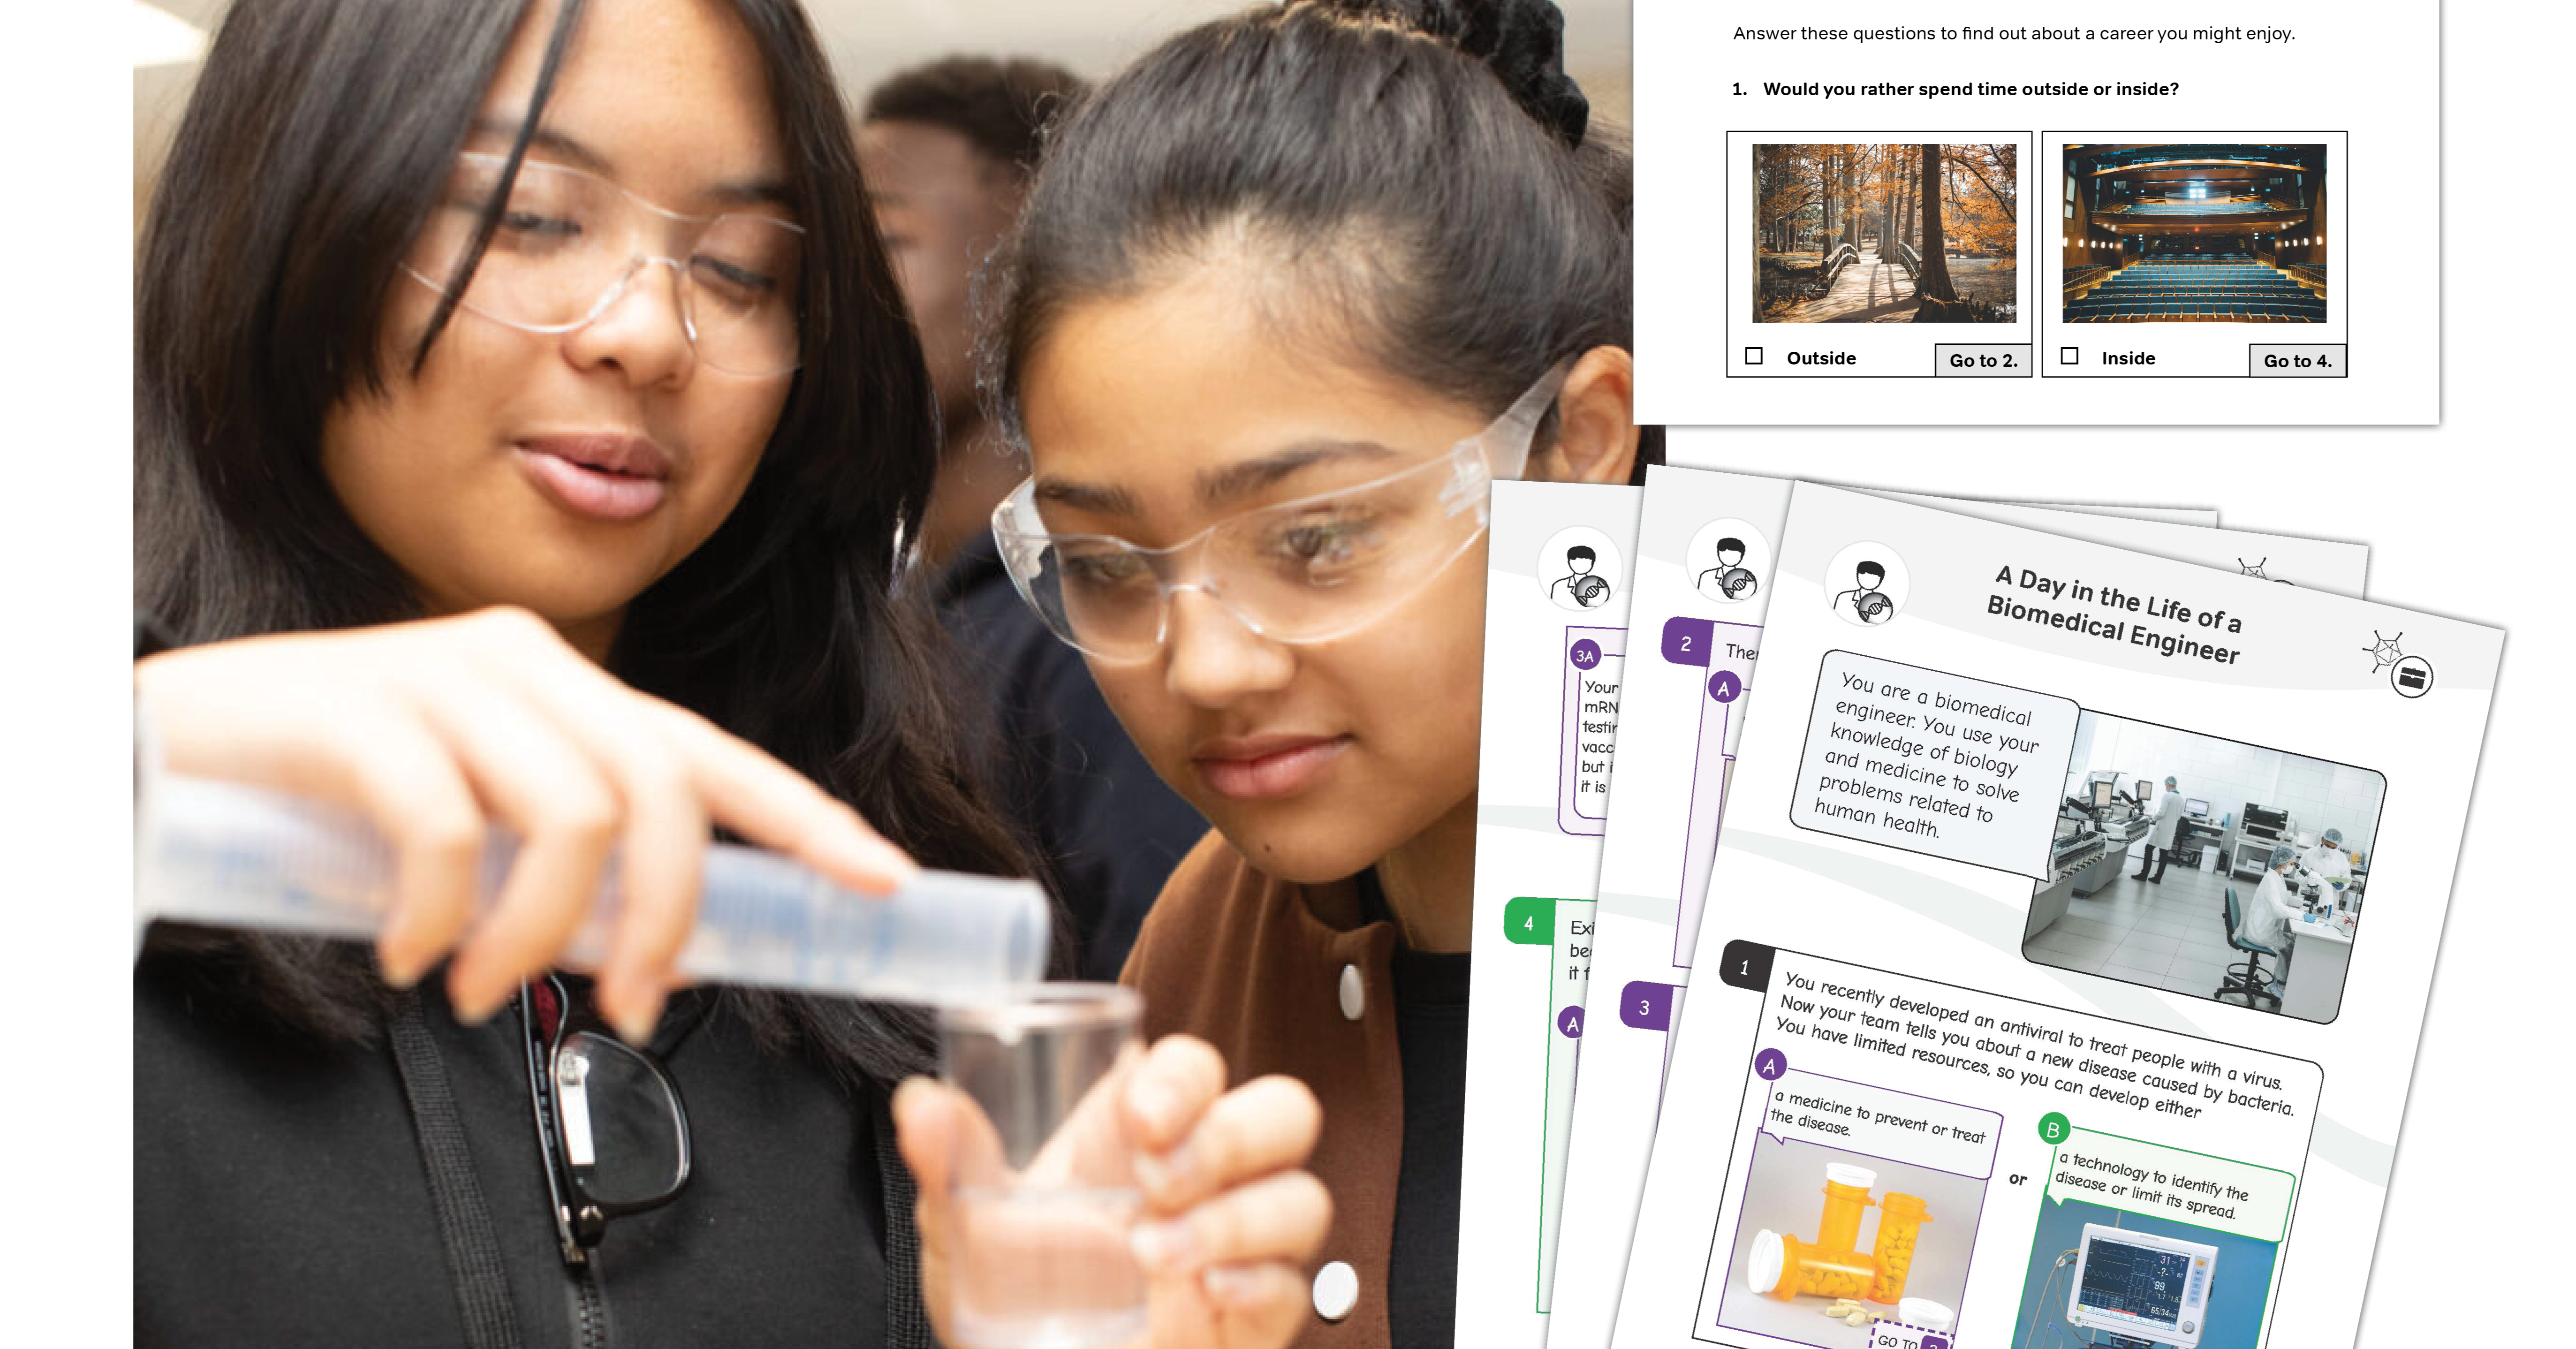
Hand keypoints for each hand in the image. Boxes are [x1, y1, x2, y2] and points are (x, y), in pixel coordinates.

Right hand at [133, 606, 917, 1038]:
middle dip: (665, 918)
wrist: (178, 741)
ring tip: (474, 991)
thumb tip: (660, 954)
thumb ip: (566, 859)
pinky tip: (403, 955)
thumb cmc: (341, 792)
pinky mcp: (360, 707)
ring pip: (569, 815)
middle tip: (628, 1006)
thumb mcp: (480, 818)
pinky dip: (439, 916)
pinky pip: (446, 829)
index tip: (884, 880)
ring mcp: (444, 674)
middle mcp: (527, 664)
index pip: (715, 755)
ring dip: (539, 937)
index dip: (807, 821)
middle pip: (660, 793)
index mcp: (570, 690)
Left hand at [897, 1034, 1328, 1348]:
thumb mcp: (965, 1234)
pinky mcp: (1257, 1315)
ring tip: (1157, 1254)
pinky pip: (1297, 1285)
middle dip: (1232, 1136)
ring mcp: (1237, 1246)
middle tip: (1159, 1180)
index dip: (1186, 1077)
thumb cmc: (1008, 1302)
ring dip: (1238, 1218)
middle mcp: (1200, 1179)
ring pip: (1302, 1196)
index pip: (1195, 1067)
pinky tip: (1207, 1295)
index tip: (1141, 1117)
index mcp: (1135, 1137)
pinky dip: (1259, 1283)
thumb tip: (920, 1104)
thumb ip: (950, 1168)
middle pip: (1282, 1111)